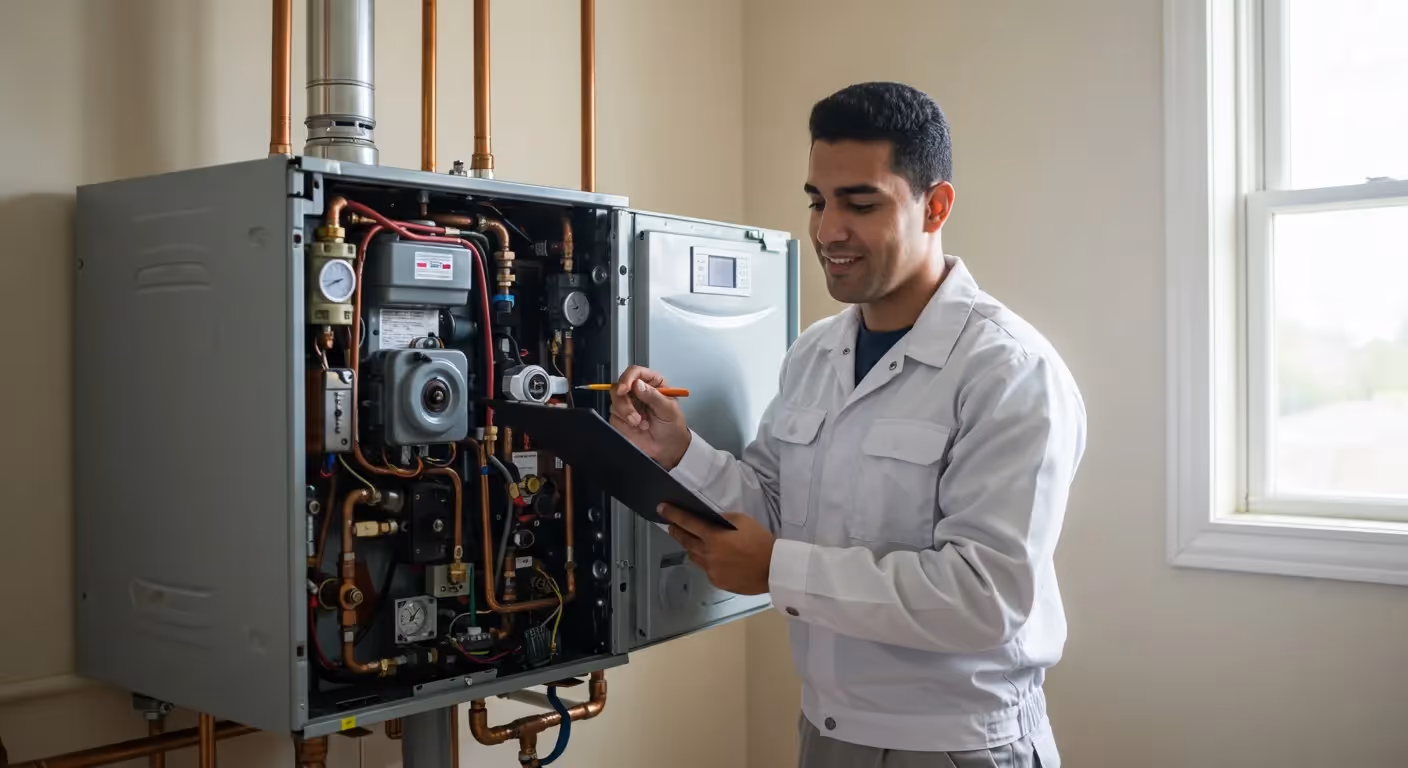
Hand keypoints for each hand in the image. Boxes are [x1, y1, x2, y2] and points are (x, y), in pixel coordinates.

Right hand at [609, 365, 690, 468]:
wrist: (668, 449)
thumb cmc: (673, 427)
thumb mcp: (668, 410)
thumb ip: (653, 396)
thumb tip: (637, 384)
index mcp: (652, 383)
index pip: (636, 372)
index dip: (628, 378)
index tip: (625, 389)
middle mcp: (638, 391)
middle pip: (620, 384)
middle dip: (624, 399)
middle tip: (633, 414)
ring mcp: (628, 404)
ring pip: (615, 399)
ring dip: (626, 412)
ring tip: (640, 423)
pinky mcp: (621, 417)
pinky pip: (613, 414)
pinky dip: (624, 422)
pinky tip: (637, 427)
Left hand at [660, 505, 774, 595]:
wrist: (773, 568)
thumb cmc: (760, 541)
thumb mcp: (743, 520)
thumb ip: (723, 519)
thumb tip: (711, 520)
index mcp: (714, 536)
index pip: (688, 522)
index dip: (673, 514)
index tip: (661, 508)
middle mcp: (708, 554)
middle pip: (685, 541)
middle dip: (676, 532)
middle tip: (671, 526)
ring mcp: (711, 570)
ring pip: (694, 557)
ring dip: (691, 548)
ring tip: (694, 541)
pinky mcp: (717, 581)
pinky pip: (706, 569)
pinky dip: (707, 562)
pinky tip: (716, 559)